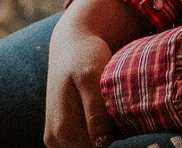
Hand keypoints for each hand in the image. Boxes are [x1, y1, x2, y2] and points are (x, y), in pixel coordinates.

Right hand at [44, 21, 115, 147]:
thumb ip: (96, 111)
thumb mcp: (91, 76)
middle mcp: (56, 139)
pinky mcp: (61, 134)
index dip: (119, 133)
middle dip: (113, 132)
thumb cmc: (84, 54)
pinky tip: (103, 109)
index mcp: (63, 130)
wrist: (71, 45)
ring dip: (107, 130)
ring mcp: (57, 138)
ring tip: (110, 103)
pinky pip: (87, 139)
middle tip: (119, 103)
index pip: (102, 147)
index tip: (125, 111)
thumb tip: (102, 143)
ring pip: (94, 144)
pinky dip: (100, 128)